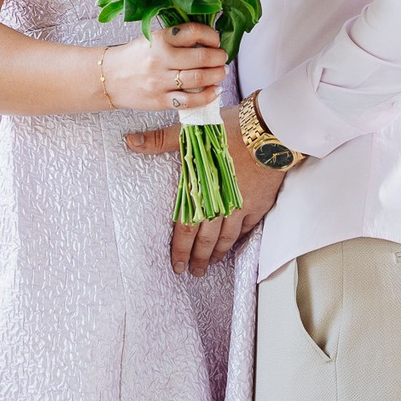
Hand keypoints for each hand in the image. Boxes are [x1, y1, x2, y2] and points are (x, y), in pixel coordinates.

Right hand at [98, 21, 228, 111]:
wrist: (109, 78)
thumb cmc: (135, 57)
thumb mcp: (152, 39)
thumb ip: (176, 38)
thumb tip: (208, 40)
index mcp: (159, 39)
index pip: (194, 32)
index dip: (211, 35)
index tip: (215, 40)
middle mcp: (160, 59)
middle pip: (202, 57)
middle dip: (219, 57)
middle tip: (222, 58)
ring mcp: (160, 82)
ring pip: (199, 79)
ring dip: (217, 75)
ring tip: (220, 72)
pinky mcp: (160, 101)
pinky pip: (190, 101)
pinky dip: (207, 96)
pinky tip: (214, 91)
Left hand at [127, 105, 288, 275]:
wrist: (269, 130)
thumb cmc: (230, 128)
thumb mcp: (191, 130)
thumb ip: (160, 140)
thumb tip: (131, 141)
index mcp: (200, 188)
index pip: (186, 226)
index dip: (180, 248)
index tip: (176, 265)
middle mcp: (220, 202)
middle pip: (207, 239)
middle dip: (198, 258)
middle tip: (193, 272)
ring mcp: (242, 205)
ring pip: (227, 237)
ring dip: (218, 253)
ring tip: (211, 264)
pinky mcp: (259, 203)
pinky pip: (248, 228)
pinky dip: (239, 239)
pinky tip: (234, 245)